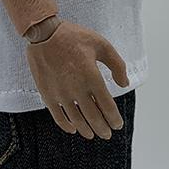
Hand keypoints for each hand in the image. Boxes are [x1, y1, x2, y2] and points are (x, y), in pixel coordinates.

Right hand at [25, 19, 128, 138]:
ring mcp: (61, 93)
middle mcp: (77, 89)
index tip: (117, 124)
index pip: (107, 106)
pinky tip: (73, 129)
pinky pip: (58, 116)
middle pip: (93, 117)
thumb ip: (117, 64)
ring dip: (86, 130)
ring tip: (92, 134)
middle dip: (102, 128)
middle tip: (107, 134)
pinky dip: (67, 125)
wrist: (44, 33)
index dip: (114, 119)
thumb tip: (124, 83)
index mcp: (92, 77)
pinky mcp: (48, 94)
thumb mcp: (102, 45)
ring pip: (77, 120)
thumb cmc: (74, 37)